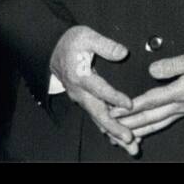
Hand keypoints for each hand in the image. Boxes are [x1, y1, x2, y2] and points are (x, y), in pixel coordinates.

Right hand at [51, 25, 138, 155]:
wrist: (52, 49)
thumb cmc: (71, 41)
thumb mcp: (86, 36)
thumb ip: (105, 45)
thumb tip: (122, 53)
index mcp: (80, 76)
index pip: (99, 90)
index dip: (114, 97)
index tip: (130, 105)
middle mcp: (80, 92)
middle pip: (98, 113)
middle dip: (114, 128)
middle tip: (130, 139)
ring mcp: (81, 99)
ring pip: (98, 120)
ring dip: (114, 134)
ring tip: (131, 147)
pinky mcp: (84, 101)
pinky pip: (97, 117)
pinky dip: (109, 129)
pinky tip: (120, 139)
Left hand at [114, 46, 183, 138]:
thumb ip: (172, 65)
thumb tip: (151, 71)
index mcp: (182, 92)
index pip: (150, 102)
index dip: (130, 108)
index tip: (113, 112)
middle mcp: (182, 105)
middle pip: (151, 118)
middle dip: (129, 124)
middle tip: (109, 129)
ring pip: (158, 124)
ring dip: (139, 131)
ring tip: (122, 137)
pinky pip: (166, 122)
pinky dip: (152, 128)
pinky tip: (145, 130)